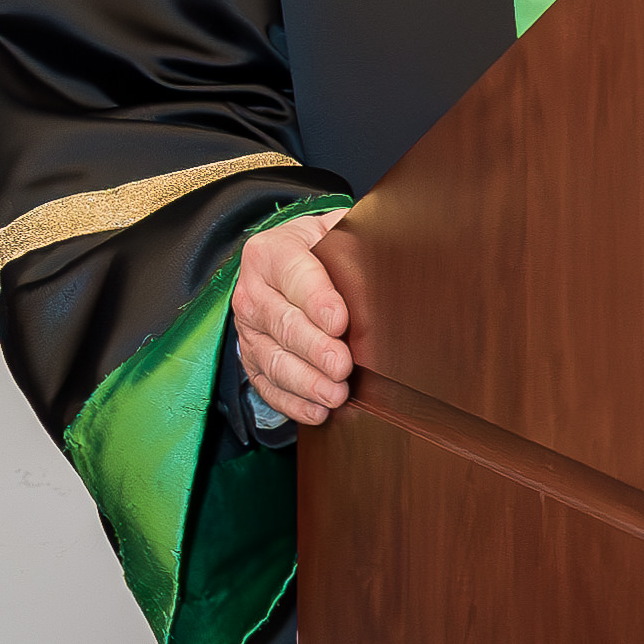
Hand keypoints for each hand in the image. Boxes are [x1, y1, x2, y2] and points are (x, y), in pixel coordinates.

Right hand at [230, 209, 351, 428]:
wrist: (284, 266)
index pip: (295, 276)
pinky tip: (316, 412)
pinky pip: (267, 385)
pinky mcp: (251, 358)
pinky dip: (292, 402)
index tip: (340, 321)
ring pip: (273, 360)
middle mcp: (253, 292)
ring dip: (305, 382)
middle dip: (314, 349)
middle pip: (282, 324)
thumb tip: (395, 250)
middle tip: (342, 366)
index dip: (317, 300)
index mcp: (272, 253)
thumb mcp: (333, 232)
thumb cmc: (319, 251)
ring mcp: (248, 330)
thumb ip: (356, 239)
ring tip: (334, 395)